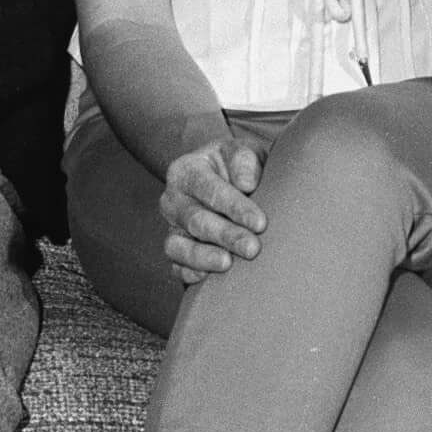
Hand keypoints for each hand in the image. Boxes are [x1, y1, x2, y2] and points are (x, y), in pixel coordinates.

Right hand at [160, 133, 265, 278]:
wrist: (224, 180)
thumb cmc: (238, 166)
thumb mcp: (244, 151)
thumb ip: (245, 159)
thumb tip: (246, 184)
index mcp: (187, 170)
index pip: (209, 188)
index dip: (234, 207)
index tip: (260, 223)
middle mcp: (173, 199)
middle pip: (195, 220)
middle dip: (225, 235)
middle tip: (253, 248)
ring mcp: (171, 227)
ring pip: (177, 246)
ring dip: (203, 257)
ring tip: (228, 264)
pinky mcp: (175, 250)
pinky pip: (176, 265)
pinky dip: (189, 273)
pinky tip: (209, 279)